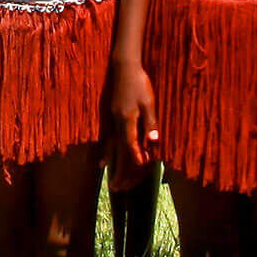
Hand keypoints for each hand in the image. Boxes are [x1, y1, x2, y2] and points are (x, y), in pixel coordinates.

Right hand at [109, 59, 158, 184]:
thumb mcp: (149, 101)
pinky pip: (107, 141)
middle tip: (119, 188)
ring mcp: (111, 121)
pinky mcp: (109, 119)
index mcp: (127, 119)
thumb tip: (153, 141)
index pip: (131, 143)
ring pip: (112, 149)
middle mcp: (117, 123)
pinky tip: (102, 163)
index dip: (136, 157)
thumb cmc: (139, 83)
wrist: (123, 67)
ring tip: (112, 183)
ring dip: (113, 167)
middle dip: (121, 171)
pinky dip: (106, 154)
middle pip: (119, 151)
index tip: (142, 168)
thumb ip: (150, 122)